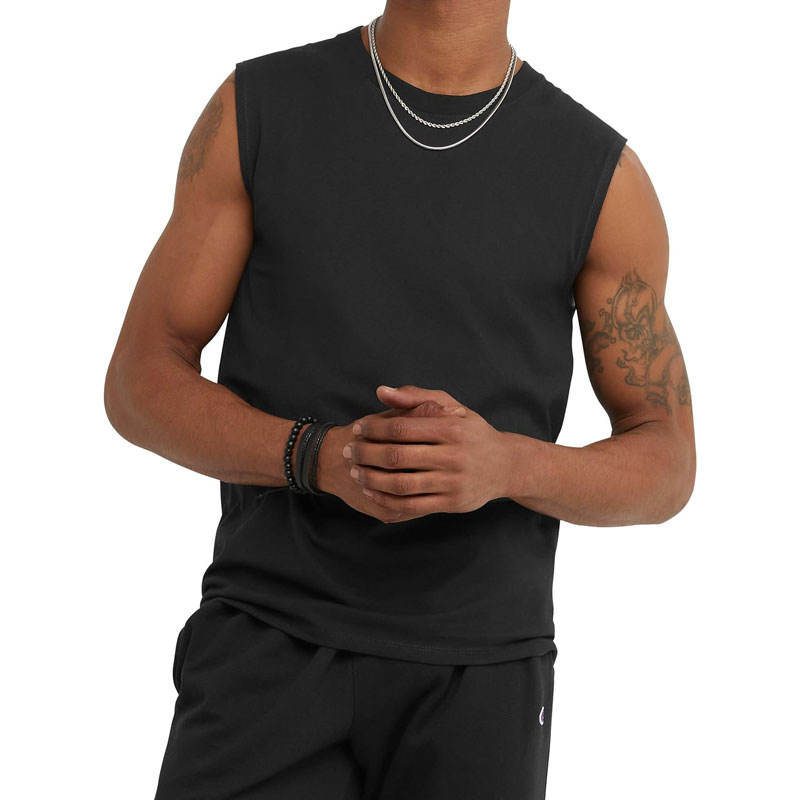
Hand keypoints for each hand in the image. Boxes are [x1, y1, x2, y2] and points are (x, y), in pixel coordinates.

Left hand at [343, 385, 512, 521]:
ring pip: (401, 483)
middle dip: (366, 454)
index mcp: (451, 428)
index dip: (374, 428)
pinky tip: (372, 491)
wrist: (506, 466)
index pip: (402, 427)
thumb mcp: (451, 407)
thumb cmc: (471, 432)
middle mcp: (454, 455)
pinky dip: (387, 500)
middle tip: (348, 451)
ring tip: (355, 471)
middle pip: (397, 456)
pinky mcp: (452, 503)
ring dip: (371, 479)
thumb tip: (380, 391)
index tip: (357, 428)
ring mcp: (453, 482)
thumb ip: (415, 397)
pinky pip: (412, 505)